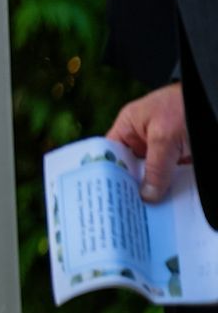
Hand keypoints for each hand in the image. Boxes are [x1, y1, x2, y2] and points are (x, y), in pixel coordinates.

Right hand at [107, 82, 188, 203]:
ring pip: (154, 175)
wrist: (215, 97)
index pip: (110, 153)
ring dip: (154, 191)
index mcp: (129, 126)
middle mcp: (144, 138)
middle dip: (132, 187)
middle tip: (128, 211)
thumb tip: (147, 196)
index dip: (107, 173)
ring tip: (148, 214)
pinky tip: (169, 205)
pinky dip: (173, 189)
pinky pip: (173, 176)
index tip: (106, 196)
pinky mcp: (183, 157)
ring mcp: (164, 148)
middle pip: (132, 168)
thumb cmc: (186, 107)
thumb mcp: (165, 138)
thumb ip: (155, 168)